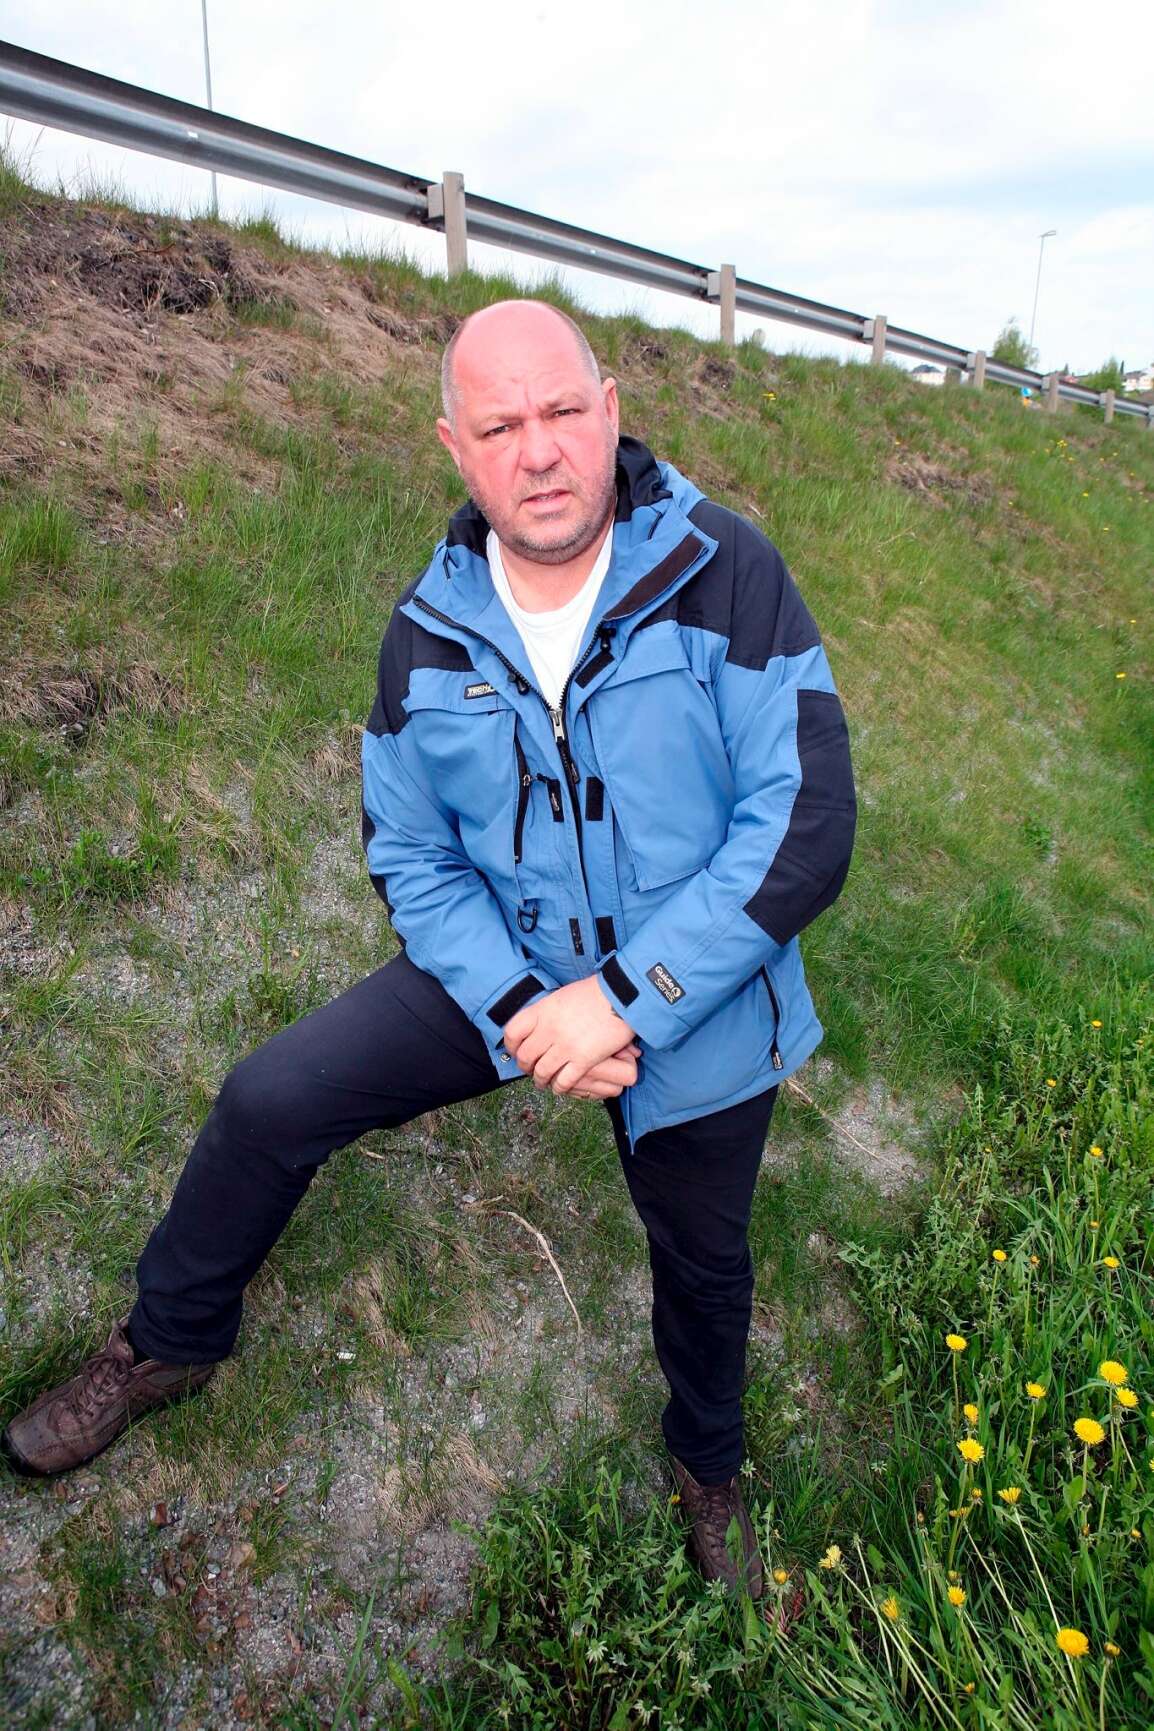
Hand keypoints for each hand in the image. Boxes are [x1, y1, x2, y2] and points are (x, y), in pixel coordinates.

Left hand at [503, 976, 635, 1094]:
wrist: (621, 996)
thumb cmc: (594, 992)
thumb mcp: (562, 996)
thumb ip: (546, 1012)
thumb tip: (538, 1024)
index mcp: (542, 1010)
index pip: (512, 1032)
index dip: (511, 1046)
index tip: (515, 1051)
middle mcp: (549, 1029)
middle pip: (525, 1056)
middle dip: (525, 1067)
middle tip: (530, 1069)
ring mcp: (565, 1045)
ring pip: (541, 1072)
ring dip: (540, 1080)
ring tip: (543, 1082)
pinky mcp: (583, 1059)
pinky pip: (563, 1081)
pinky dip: (559, 1087)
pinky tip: (560, 1086)